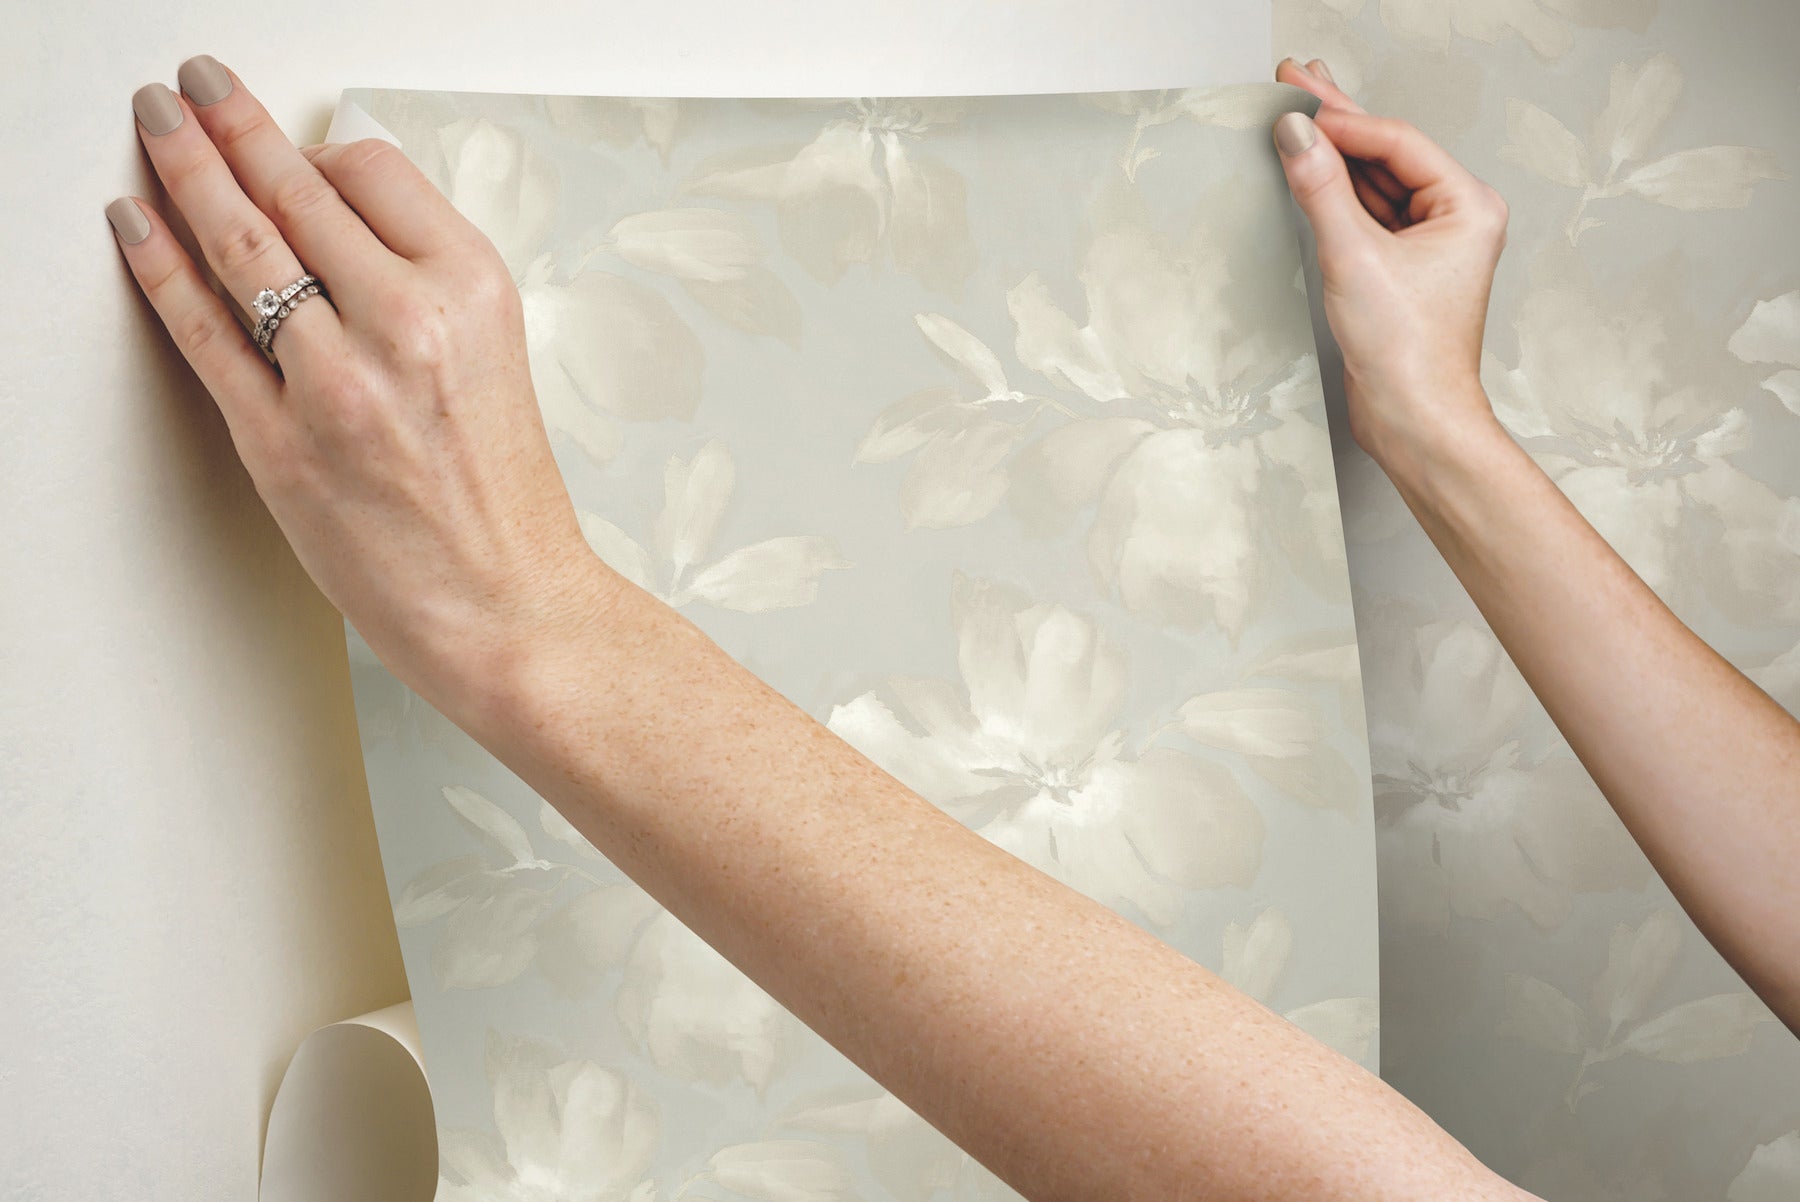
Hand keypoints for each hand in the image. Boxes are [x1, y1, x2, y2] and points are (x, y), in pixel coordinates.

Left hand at [107, 57, 608, 717]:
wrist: (509, 606)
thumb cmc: (504, 501)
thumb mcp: (493, 358)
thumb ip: (421, 287)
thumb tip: (339, 230)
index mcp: (472, 291)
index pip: (373, 171)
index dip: (321, 152)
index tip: (296, 148)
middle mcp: (407, 322)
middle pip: (296, 189)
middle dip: (231, 123)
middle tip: (197, 87)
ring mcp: (337, 382)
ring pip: (240, 242)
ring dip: (183, 167)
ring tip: (157, 125)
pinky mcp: (280, 442)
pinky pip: (203, 330)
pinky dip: (158, 266)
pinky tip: (136, 223)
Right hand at [1271, 58, 1509, 475]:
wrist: (1414, 420)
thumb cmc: (1409, 354)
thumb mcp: (1354, 258)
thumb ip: (1321, 189)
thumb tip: (1296, 134)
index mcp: (1468, 206)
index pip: (1396, 143)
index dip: (1342, 119)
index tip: (1295, 101)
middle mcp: (1455, 219)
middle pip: (1386, 154)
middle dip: (1338, 120)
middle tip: (1295, 80)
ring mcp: (1428, 244)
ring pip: (1374, 182)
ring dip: (1333, 152)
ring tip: (1295, 113)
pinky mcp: (1400, 269)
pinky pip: (1365, 215)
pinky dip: (1334, 192)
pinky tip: (1310, 168)